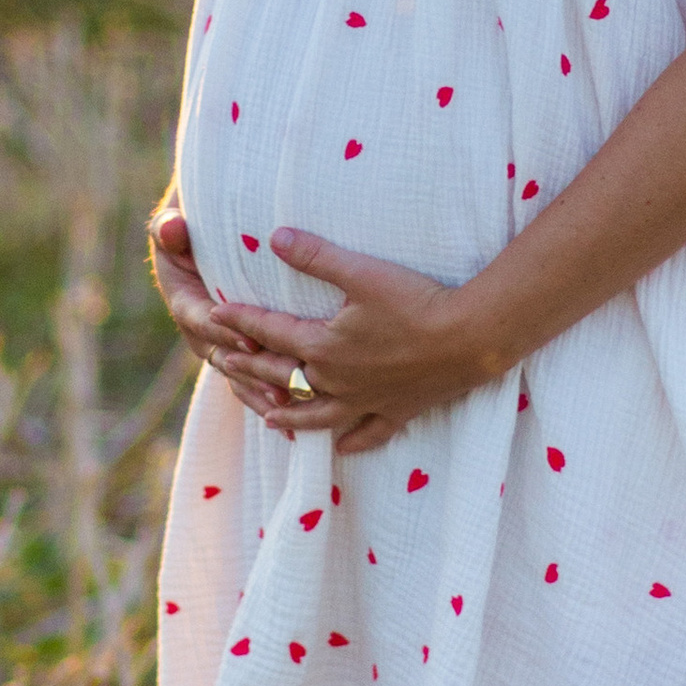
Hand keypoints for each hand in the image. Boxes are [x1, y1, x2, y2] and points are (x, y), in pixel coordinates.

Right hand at [145, 201, 298, 422]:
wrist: (207, 231)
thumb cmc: (196, 220)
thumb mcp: (178, 219)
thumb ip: (169, 226)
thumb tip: (172, 231)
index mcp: (184, 299)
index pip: (201, 320)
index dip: (225, 333)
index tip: (251, 341)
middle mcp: (199, 329)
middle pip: (223, 356)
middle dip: (250, 373)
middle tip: (279, 387)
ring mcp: (220, 343)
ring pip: (238, 373)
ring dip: (260, 390)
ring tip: (288, 406)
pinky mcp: (241, 350)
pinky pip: (252, 378)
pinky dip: (268, 394)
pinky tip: (294, 417)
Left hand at [229, 226, 495, 453]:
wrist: (470, 339)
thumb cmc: (416, 302)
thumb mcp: (362, 272)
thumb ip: (315, 256)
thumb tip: (274, 237)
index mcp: (324, 347)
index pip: (271, 332)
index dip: (240, 320)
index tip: (215, 312)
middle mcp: (338, 381)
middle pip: (284, 377)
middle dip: (251, 369)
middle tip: (225, 365)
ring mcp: (367, 401)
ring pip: (318, 416)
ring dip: (291, 417)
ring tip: (269, 419)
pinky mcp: (397, 411)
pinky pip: (368, 433)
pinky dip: (352, 442)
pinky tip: (342, 448)